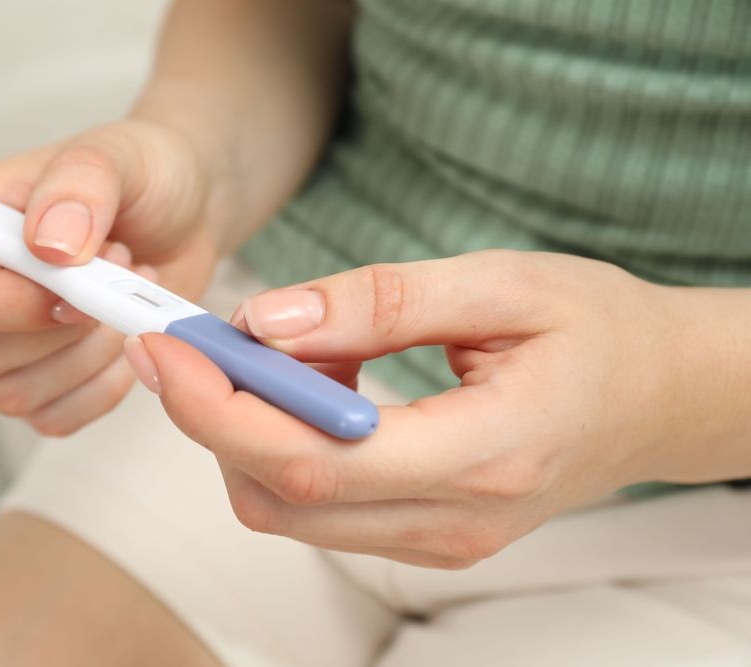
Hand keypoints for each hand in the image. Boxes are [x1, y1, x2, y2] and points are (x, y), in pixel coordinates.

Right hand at [0, 120, 220, 435]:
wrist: (182, 214)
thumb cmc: (139, 176)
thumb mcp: (117, 156)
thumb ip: (78, 187)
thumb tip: (47, 247)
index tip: (69, 285)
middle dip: (60, 330)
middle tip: (114, 267)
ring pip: (13, 395)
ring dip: (89, 352)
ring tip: (123, 290)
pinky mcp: (40, 381)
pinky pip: (55, 417)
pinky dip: (105, 385)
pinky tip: (128, 332)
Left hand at [126, 251, 713, 567]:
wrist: (656, 396)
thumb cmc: (596, 331)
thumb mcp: (502, 284)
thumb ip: (381, 302)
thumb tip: (268, 319)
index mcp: (483, 457)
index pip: (312, 460)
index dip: (220, 409)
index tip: (169, 348)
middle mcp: (453, 520)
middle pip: (280, 498)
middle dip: (212, 418)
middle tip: (195, 340)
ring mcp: (436, 540)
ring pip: (287, 510)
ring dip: (248, 430)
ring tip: (283, 350)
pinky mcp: (422, 534)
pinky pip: (317, 506)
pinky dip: (284, 445)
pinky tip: (317, 383)